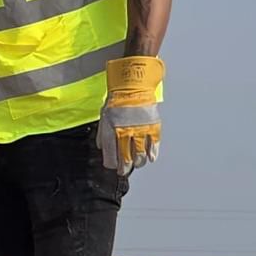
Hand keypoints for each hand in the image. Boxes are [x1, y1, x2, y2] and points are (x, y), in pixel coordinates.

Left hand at [97, 56, 164, 174]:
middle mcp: (125, 131)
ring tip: (136, 164)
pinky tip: (149, 158)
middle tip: (124, 171)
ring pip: (139, 154)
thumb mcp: (104, 116)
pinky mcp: (152, 125)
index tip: (113, 167)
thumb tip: (102, 149)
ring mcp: (140, 129)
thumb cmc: (117, 100)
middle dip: (124, 167)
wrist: (132, 85)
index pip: (111, 154)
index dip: (112, 163)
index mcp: (111, 129)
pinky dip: (152, 153)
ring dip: (137, 162)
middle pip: (125, 157)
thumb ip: (103, 134)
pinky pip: (153, 144)